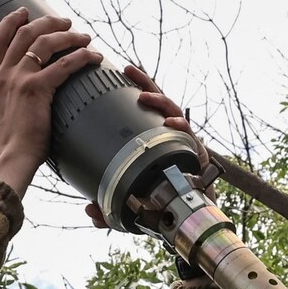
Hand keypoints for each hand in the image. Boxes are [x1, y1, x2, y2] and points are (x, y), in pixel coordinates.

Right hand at [0, 9, 102, 197]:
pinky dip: (81, 56)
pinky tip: (93, 56)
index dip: (9, 23)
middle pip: (23, 34)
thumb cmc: (10, 146)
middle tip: (64, 22)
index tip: (23, 13)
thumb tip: (22, 99)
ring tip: (83, 36)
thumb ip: (7, 99)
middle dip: (46, 23)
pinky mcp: (36, 89)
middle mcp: (3, 75)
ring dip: (67, 35)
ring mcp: (18, 79)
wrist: (10, 159)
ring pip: (44, 43)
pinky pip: (64, 64)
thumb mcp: (0, 115)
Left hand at [84, 65, 209, 228]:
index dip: (130, 92)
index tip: (115, 77)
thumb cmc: (161, 204)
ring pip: (173, 112)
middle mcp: (167, 136)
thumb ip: (109, 209)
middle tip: (129, 71)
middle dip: (144, 83)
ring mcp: (182, 141)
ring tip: (145, 98)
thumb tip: (90, 210)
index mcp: (151, 140)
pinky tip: (172, 124)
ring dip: (159, 102)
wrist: (188, 216)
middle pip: (157, 102)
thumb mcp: (130, 206)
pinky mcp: (196, 152)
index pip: (139, 112)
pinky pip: (189, 134)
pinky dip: (181, 127)